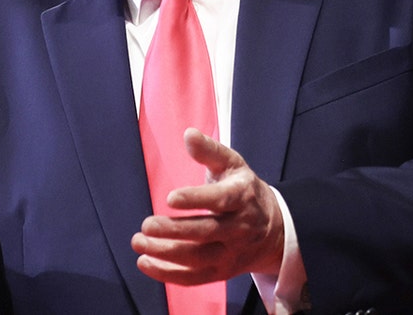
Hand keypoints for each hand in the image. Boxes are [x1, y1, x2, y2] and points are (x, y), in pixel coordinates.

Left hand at [131, 129, 284, 284]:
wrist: (274, 229)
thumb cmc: (244, 191)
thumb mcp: (233, 165)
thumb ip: (209, 151)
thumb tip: (188, 134)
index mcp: (242, 197)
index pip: (221, 200)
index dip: (196, 199)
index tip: (170, 197)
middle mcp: (239, 227)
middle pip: (205, 232)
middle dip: (173, 230)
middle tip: (145, 225)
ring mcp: (231, 252)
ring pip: (197, 257)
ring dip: (165, 253)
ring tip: (139, 242)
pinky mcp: (222, 271)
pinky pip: (194, 277)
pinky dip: (168, 274)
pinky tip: (145, 262)